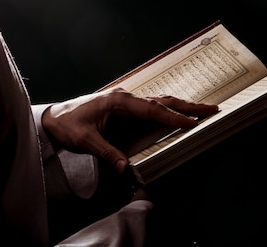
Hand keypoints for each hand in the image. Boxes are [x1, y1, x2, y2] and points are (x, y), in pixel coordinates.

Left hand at [41, 87, 218, 172]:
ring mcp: (126, 101)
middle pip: (162, 101)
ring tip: (202, 110)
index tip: (191, 123)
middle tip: (211, 109)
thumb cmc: (68, 124)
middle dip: (188, 106)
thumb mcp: (85, 141)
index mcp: (118, 101)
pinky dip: (168, 109)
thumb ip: (106, 152)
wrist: (55, 117)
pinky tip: (177, 113)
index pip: (152, 109)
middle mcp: (126, 98)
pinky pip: (152, 107)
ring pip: (159, 102)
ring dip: (181, 106)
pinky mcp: (125, 107)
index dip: (173, 117)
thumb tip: (125, 167)